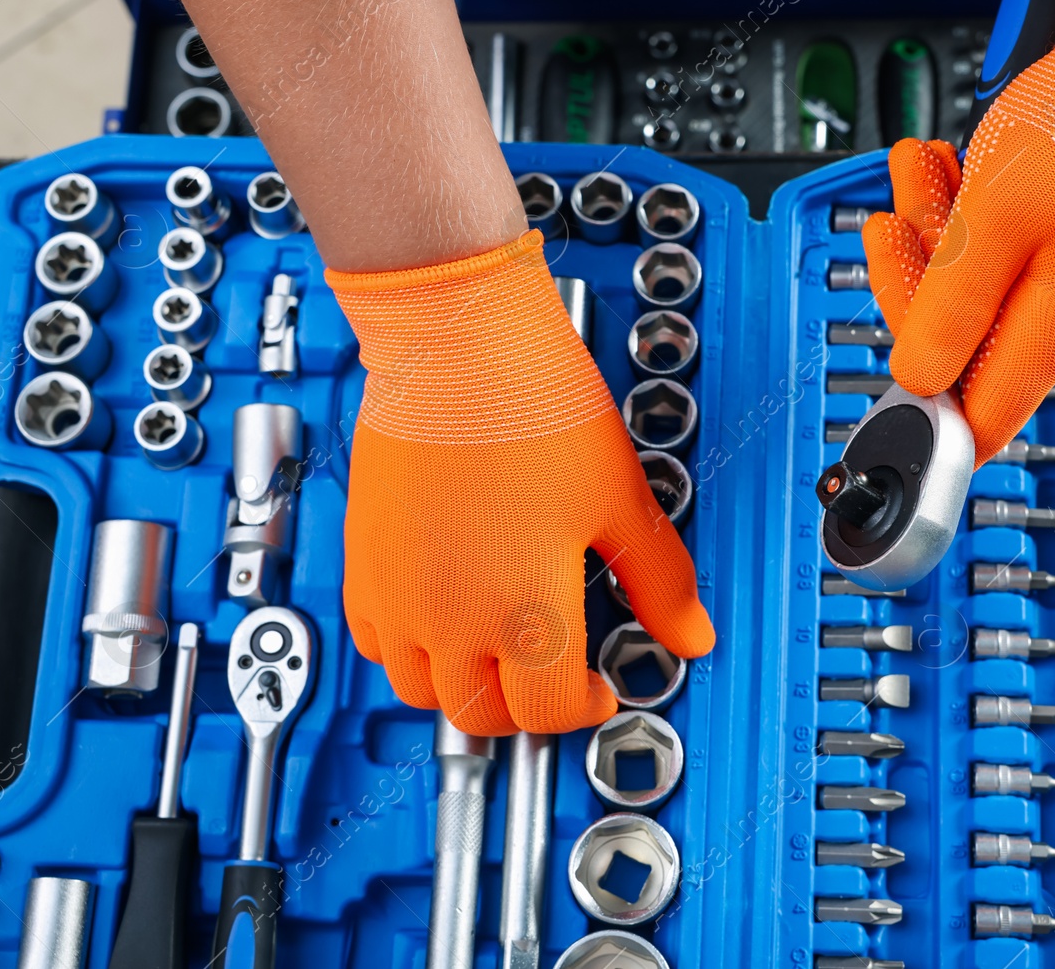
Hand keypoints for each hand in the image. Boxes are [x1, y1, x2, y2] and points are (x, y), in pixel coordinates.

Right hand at [327, 231, 714, 734]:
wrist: (458, 341)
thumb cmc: (534, 404)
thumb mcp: (621, 500)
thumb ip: (660, 582)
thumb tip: (692, 634)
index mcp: (524, 615)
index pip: (547, 713)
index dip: (583, 708)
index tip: (597, 688)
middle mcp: (449, 617)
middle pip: (480, 715)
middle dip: (525, 708)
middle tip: (555, 676)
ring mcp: (397, 594)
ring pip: (418, 690)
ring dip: (462, 687)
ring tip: (498, 651)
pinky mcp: (362, 563)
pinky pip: (374, 642)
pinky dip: (410, 649)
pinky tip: (445, 614)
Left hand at [862, 0, 1054, 463]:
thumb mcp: (993, 223)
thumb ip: (949, 312)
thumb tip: (915, 383)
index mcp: (1052, 333)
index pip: (975, 424)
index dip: (920, 411)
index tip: (882, 363)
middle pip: (957, 348)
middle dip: (909, 283)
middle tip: (889, 223)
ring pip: (967, 287)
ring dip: (927, 231)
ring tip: (913, 169)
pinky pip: (991, 247)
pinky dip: (957, 211)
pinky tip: (943, 167)